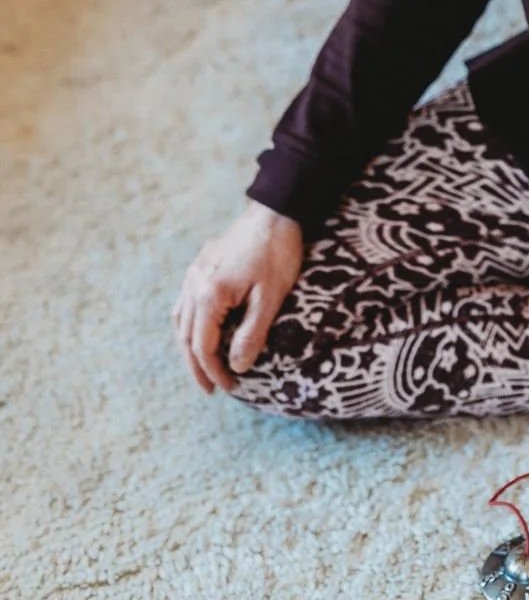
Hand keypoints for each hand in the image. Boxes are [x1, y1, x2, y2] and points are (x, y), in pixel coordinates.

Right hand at [172, 201, 303, 395]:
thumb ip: (252, 334)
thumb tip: (236, 366)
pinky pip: (185, 303)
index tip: (229, 387)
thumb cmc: (277, 253)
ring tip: (203, 367)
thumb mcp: (271, 297)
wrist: (274, 211)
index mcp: (209, 295)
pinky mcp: (200, 266)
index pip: (203, 346)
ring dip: (189, 347)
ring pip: (181, 320)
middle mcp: (193, 285)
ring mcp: (194, 274)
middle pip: (186, 337)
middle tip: (211, 389)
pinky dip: (189, 325)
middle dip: (197, 366)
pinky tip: (200, 332)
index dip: (214, 371)